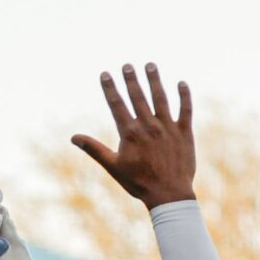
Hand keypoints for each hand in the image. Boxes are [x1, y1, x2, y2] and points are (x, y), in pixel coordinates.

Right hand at [71, 64, 195, 208]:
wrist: (169, 194)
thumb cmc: (139, 182)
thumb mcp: (113, 166)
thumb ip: (94, 149)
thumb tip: (73, 137)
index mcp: (130, 133)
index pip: (117, 104)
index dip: (110, 88)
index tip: (105, 74)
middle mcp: (149, 126)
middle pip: (138, 96)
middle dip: (131, 79)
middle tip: (127, 65)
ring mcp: (168, 128)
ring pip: (161, 98)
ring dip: (155, 80)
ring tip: (150, 65)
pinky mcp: (184, 133)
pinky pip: (185, 110)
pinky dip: (184, 96)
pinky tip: (182, 83)